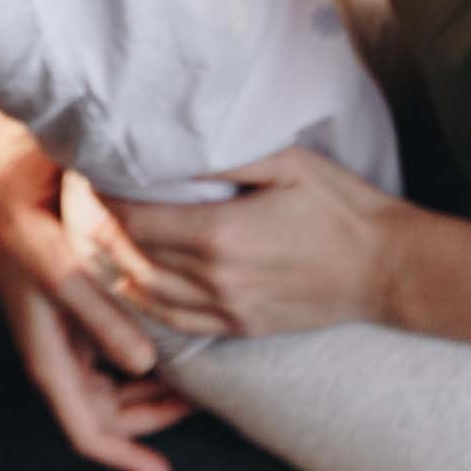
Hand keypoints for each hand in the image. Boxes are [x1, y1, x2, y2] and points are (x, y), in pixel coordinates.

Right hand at [0, 145, 192, 470]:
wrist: (3, 170)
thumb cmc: (26, 214)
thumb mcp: (60, 262)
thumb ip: (98, 314)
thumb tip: (142, 367)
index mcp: (46, 353)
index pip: (85, 431)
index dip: (124, 459)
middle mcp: (55, 350)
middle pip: (105, 414)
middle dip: (150, 420)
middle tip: (201, 404)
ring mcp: (63, 330)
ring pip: (111, 386)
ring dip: (148, 392)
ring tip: (196, 377)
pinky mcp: (73, 305)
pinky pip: (111, 352)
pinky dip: (141, 358)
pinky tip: (172, 341)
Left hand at [108, 146, 399, 338]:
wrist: (385, 268)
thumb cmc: (338, 205)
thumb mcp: (284, 162)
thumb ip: (225, 156)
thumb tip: (171, 142)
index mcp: (219, 234)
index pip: (137, 220)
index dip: (107, 198)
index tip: (93, 174)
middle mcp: (214, 279)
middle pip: (134, 256)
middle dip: (103, 227)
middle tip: (85, 200)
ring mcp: (226, 310)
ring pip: (147, 293)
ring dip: (115, 266)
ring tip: (96, 237)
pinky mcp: (240, 328)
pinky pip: (176, 322)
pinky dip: (144, 303)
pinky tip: (129, 283)